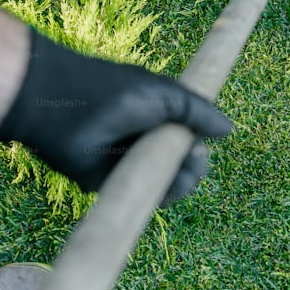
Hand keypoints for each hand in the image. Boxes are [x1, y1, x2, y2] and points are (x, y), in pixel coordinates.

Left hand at [0, 29, 232, 201]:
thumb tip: (228, 130)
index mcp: (155, 115)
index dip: (200, 142)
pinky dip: (157, 194)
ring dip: (180, 181)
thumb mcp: (164, 95)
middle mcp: (142, 140)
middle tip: (190, 156)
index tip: (204, 141)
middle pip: (182, 164)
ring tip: (176, 167)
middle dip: (193, 164)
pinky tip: (160, 184)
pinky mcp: (109, 183)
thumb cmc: (112, 92)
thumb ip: (197, 111)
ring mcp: (126, 163)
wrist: (60, 107)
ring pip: (167, 183)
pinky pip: (142, 197)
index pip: (190, 137)